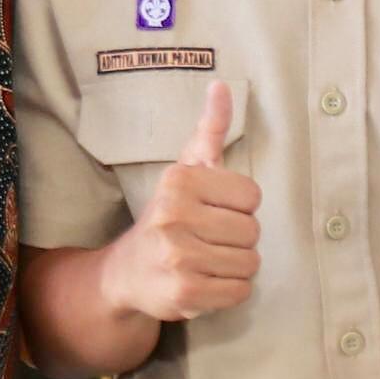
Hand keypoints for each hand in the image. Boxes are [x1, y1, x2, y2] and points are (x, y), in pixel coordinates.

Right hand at [100, 82, 260, 324]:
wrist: (127, 272)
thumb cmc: (169, 215)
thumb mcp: (186, 168)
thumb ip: (210, 129)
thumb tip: (221, 85)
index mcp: (179, 181)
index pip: (252, 196)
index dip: (239, 207)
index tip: (214, 210)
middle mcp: (174, 216)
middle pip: (252, 231)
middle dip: (238, 239)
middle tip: (209, 240)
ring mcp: (177, 257)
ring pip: (250, 263)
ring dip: (236, 266)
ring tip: (208, 261)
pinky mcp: (183, 293)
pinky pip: (239, 291)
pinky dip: (230, 291)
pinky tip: (206, 282)